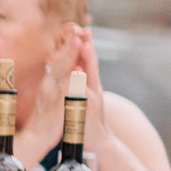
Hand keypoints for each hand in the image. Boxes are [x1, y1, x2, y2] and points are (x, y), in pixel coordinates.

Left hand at [52, 22, 108, 143]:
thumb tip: (74, 68)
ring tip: (85, 46)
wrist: (95, 140)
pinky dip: (83, 86)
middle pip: (90, 63)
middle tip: (85, 30)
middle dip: (88, 46)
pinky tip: (80, 76)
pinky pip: (86, 96)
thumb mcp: (79, 98)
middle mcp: (92, 88)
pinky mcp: (89, 110)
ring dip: (88, 61)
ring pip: (90, 76)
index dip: (82, 46)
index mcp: (87, 84)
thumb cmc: (85, 118)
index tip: (79, 29)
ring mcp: (92, 98)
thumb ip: (77, 84)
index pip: (85, 62)